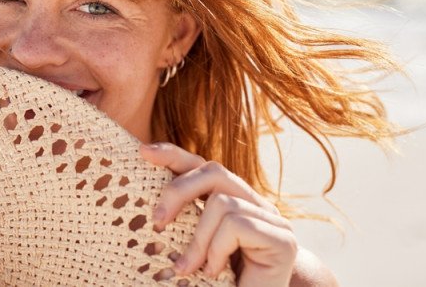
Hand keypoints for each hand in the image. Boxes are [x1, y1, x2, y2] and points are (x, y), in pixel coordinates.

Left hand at [139, 142, 297, 285]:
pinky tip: (213, 273)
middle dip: (178, 192)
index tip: (143, 152)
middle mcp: (256, 205)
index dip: (174, 155)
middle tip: (157, 223)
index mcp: (233, 202)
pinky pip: (237, 225)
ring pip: (223, 203)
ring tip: (188, 269)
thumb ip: (182, 222)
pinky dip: (217, 250)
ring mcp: (273, 221)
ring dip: (198, 239)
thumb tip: (150, 199)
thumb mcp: (192, 247)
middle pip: (214, 171)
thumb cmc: (218, 284)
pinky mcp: (283, 240)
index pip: (204, 166)